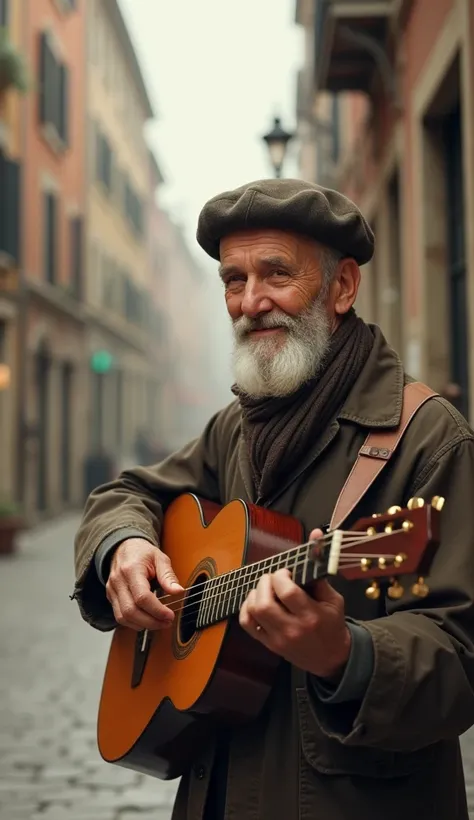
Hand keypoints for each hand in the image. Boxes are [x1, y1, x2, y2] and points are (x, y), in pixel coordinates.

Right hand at [106, 538, 183, 631]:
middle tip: (167, 622)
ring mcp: (112, 590)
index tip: (170, 615)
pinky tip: (147, 620)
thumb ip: (168, 575)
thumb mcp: (159, 558)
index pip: (141, 597)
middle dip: (151, 622)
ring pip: (123, 617)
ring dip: (143, 625)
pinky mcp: (111, 597)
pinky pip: (120, 616)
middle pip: (131, 611)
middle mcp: (118, 581)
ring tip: (159, 623)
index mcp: (131, 569)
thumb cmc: (142, 553)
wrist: (123, 548)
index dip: (157, 610)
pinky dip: (134, 623)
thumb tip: (178, 591)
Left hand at [239, 529, 350, 678]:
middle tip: (273, 578)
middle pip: (265, 603)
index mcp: (311, 615)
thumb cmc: (332, 624)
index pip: (287, 592)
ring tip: (265, 589)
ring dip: (255, 594)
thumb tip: (316, 535)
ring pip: (253, 613)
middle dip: (265, 583)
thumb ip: (320, 567)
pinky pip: (248, 624)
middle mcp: (293, 629)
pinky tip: (256, 601)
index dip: (281, 576)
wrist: (332, 658)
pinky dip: (246, 608)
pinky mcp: (270, 645)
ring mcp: (279, 639)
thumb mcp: (334, 598)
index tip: (286, 572)